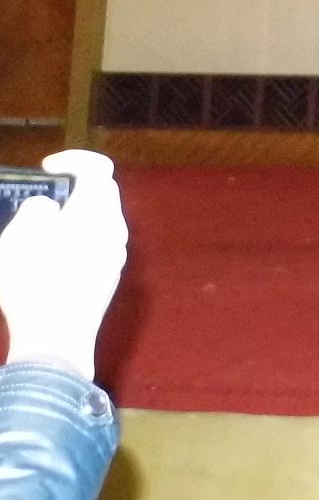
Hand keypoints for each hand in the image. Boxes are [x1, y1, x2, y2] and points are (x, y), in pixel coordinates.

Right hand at [0, 150, 127, 382]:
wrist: (56, 339)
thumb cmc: (35, 281)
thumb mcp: (21, 235)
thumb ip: (38, 209)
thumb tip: (50, 208)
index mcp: (99, 212)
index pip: (99, 168)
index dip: (74, 160)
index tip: (47, 168)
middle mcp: (116, 230)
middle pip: (103, 194)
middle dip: (74, 188)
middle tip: (42, 198)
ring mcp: (116, 256)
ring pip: (100, 221)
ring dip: (75, 216)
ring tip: (42, 228)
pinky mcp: (108, 278)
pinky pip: (96, 245)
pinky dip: (78, 239)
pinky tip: (52, 256)